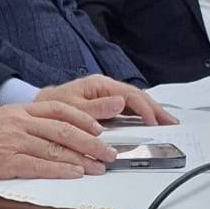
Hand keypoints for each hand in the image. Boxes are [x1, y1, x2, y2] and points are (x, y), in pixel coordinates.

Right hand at [0, 100, 115, 179]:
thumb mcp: (1, 119)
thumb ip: (26, 122)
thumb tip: (54, 131)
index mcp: (20, 110)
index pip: (59, 109)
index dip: (84, 119)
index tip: (100, 128)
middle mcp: (19, 122)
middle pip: (64, 129)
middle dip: (91, 141)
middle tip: (108, 152)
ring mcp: (13, 142)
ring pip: (56, 147)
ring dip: (82, 158)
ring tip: (99, 166)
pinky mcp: (5, 162)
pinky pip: (39, 166)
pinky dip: (60, 170)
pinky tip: (75, 174)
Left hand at [35, 74, 176, 125]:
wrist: (37, 109)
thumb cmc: (50, 107)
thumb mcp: (71, 108)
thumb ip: (96, 108)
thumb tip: (120, 102)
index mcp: (98, 85)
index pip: (129, 95)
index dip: (144, 110)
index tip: (154, 123)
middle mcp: (104, 88)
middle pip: (137, 97)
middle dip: (156, 109)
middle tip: (172, 123)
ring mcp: (105, 96)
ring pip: (135, 103)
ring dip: (152, 112)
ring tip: (167, 123)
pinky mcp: (104, 105)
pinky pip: (128, 109)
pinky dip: (141, 115)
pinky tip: (150, 122)